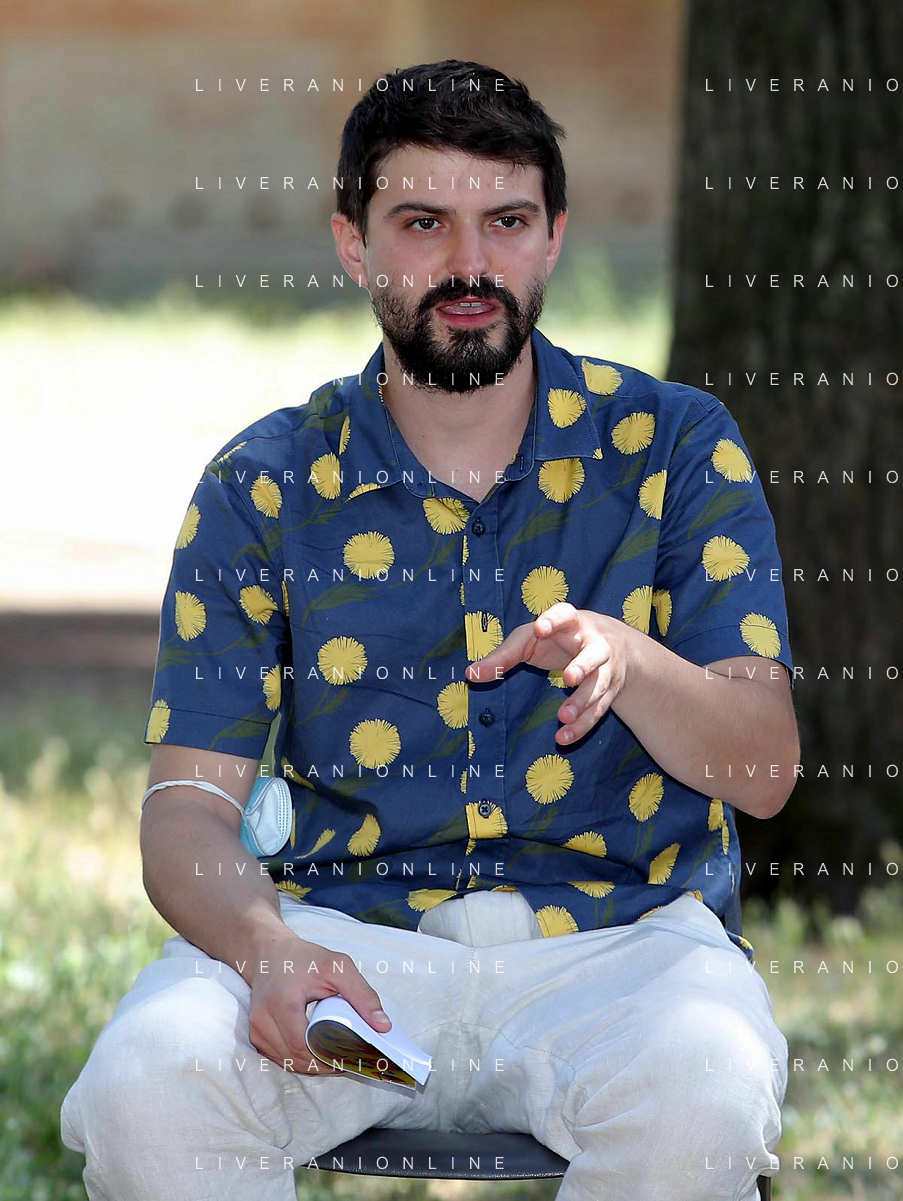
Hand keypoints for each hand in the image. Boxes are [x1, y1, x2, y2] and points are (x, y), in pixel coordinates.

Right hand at [247, 929, 391, 1075]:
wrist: (269, 952)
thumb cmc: (304, 958)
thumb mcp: (338, 967)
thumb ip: (362, 995)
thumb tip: (383, 1026)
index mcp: (282, 1002)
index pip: (302, 1045)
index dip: (327, 1058)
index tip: (350, 1059)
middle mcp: (263, 1019)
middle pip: (295, 1058)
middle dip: (323, 1065)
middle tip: (349, 1062)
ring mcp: (256, 1029)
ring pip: (287, 1062)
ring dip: (312, 1066)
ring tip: (336, 1058)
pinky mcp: (256, 1035)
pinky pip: (280, 1058)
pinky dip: (300, 1060)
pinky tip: (318, 1054)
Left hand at [465, 602, 634, 745]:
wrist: (617, 647)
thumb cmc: (560, 637)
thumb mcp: (532, 639)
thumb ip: (504, 655)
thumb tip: (470, 675)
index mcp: (573, 622)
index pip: (565, 614)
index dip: (554, 620)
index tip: (540, 629)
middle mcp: (596, 643)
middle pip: (595, 653)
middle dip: (583, 665)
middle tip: (568, 678)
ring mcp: (607, 668)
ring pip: (599, 685)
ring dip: (582, 702)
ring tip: (563, 717)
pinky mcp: (610, 691)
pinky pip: (598, 710)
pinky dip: (583, 725)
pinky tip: (564, 737)